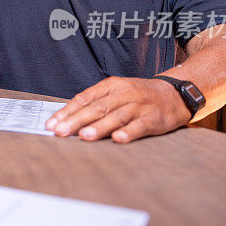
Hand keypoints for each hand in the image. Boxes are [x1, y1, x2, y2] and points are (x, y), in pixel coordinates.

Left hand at [45, 77, 191, 142]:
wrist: (174, 93)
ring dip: (100, 127)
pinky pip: (140, 125)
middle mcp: (124, 93)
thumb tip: (66, 121)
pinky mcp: (155, 118)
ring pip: (116, 116)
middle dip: (76, 120)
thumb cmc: (137, 96)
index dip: (67, 111)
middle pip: (97, 107)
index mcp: (110, 86)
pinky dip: (129, 132)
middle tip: (60, 132)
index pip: (84, 98)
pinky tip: (118, 139)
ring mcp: (139, 105)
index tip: (51, 124)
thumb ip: (94, 105)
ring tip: (84, 136)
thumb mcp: (115, 93)